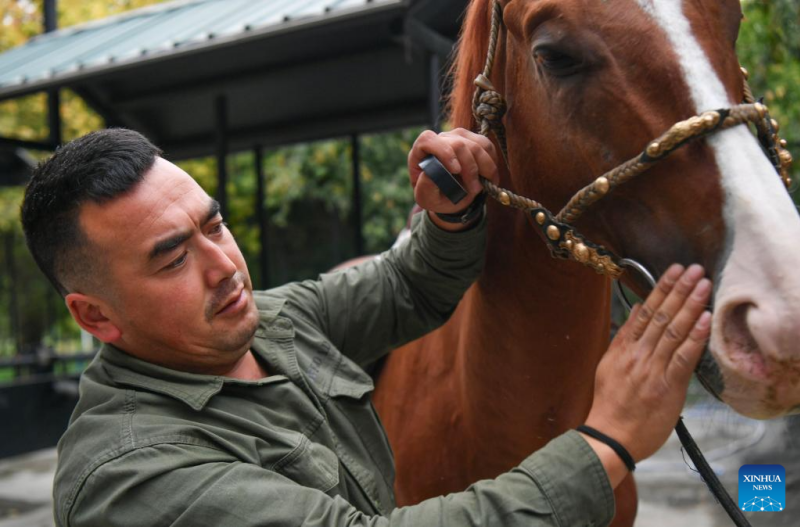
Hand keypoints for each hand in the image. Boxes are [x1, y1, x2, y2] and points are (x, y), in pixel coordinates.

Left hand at [407, 129, 499, 217]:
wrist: (451, 196)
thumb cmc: (435, 196)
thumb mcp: (426, 198)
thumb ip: (425, 187)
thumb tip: (431, 173)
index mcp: (420, 152)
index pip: (428, 140)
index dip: (443, 152)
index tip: (455, 170)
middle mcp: (440, 140)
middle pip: (459, 144)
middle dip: (470, 169)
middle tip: (474, 190)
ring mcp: (458, 137)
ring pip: (477, 145)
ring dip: (484, 168)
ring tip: (481, 186)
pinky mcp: (474, 139)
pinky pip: (487, 146)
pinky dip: (491, 164)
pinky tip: (489, 177)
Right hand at [583, 264, 711, 467]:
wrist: (610, 436)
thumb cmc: (611, 405)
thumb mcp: (608, 366)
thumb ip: (622, 339)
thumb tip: (634, 312)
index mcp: (623, 348)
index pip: (645, 311)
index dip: (661, 288)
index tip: (675, 270)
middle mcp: (638, 354)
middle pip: (661, 315)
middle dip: (679, 289)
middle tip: (695, 269)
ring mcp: (652, 369)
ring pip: (673, 331)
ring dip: (690, 305)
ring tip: (703, 285)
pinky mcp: (667, 386)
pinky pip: (682, 358)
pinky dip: (695, 337)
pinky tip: (705, 319)